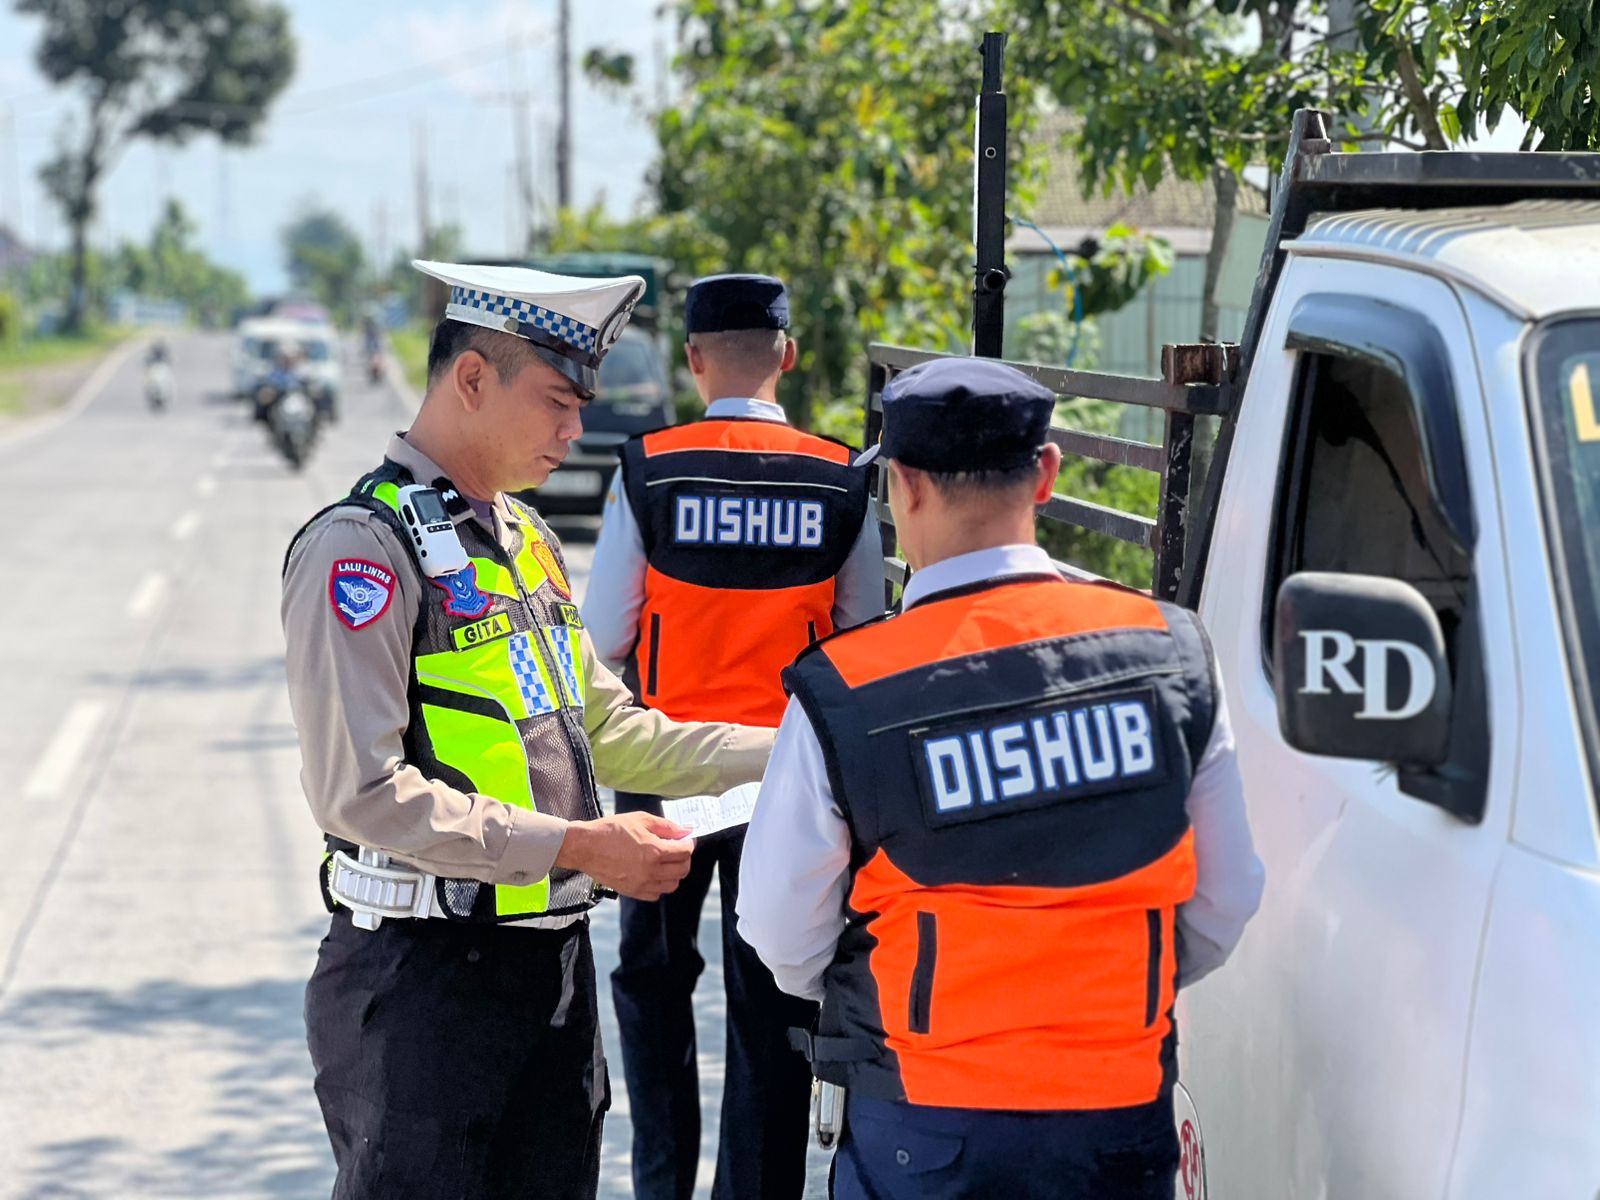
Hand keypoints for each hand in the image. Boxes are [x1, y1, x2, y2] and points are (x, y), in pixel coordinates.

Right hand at [555, 811, 695, 900]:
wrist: (585, 847)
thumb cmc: (610, 830)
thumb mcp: (640, 819)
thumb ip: (666, 826)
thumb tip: (685, 830)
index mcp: (654, 851)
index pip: (684, 852)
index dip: (688, 843)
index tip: (686, 839)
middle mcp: (650, 871)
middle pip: (682, 870)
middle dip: (684, 858)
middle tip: (678, 849)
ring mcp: (641, 884)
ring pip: (672, 885)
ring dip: (674, 873)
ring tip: (666, 862)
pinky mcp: (632, 892)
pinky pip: (656, 894)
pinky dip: (659, 885)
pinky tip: (653, 873)